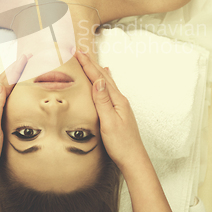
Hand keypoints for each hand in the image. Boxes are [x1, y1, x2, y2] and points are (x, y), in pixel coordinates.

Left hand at [0, 54, 30, 183]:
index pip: (4, 83)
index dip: (15, 69)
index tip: (26, 57)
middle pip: (1, 82)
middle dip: (14, 69)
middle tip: (26, 57)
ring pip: (1, 89)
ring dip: (10, 77)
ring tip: (18, 66)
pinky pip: (0, 98)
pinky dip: (5, 89)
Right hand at [75, 50, 143, 171]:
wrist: (133, 159)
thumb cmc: (121, 144)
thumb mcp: (108, 123)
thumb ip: (103, 101)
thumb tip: (99, 80)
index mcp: (116, 100)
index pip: (99, 78)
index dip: (88, 65)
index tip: (78, 53)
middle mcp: (120, 100)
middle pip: (103, 77)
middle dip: (91, 64)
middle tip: (81, 52)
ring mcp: (120, 106)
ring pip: (106, 82)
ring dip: (97, 70)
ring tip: (91, 61)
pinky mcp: (118, 112)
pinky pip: (109, 91)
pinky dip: (104, 82)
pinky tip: (105, 81)